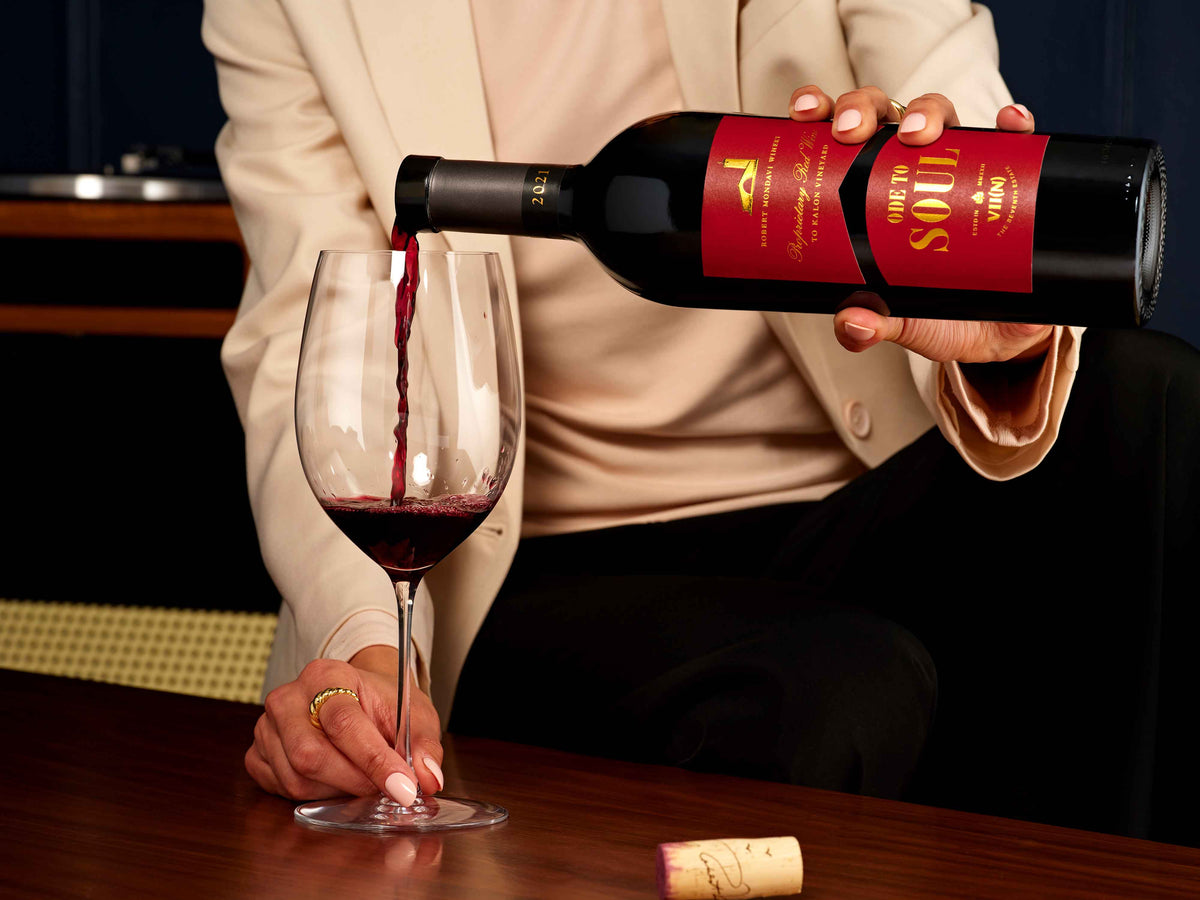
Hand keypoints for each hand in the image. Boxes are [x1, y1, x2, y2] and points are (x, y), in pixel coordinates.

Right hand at [244, 646, 443, 804]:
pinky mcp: (258, 752)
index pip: (344, 722)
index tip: (403, 787)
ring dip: (336, 790)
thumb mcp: (416, 717)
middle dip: (354, 780)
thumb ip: (425, 746)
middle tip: (385, 787)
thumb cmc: (385, 706)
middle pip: (310, 754)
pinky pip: (280, 787)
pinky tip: (335, 780)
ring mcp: (268, 725)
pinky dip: (313, 794)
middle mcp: (290, 696)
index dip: (374, 760)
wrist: (360, 698)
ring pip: (295, 777)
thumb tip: (429, 778)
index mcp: (328, 675)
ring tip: (362, 778)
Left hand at [788, 85, 1052, 363]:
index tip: (802, 114)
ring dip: (926, 111)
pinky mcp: (1012, 177)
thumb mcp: (896, 321)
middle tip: (850, 133)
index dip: (820, 111)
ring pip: (940, 114)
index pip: (840, 136)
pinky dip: (1013, 125)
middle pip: (882, 114)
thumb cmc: (934, 311)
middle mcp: (910, 166)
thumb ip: (866, 327)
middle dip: (861, 108)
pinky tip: (1008, 125)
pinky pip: (1016, 140)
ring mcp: (959, 166)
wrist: (997, 332)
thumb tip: (853, 324)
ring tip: (917, 134)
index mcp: (868, 187)